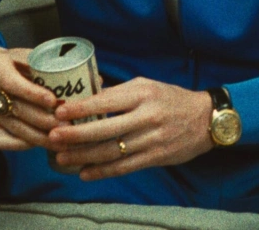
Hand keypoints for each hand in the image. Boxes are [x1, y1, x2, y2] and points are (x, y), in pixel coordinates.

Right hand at [0, 46, 58, 150]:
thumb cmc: (13, 60)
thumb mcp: (25, 54)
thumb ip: (45, 63)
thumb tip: (83, 76)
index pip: (12, 83)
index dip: (33, 94)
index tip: (54, 101)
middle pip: (15, 109)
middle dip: (43, 120)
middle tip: (66, 125)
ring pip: (11, 127)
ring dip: (38, 136)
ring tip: (60, 139)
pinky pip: (1, 140)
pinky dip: (21, 144)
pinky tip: (40, 144)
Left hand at [48, 77, 212, 180]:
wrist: (206, 119)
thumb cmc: (171, 99)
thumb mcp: (147, 86)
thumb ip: (119, 92)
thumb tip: (87, 96)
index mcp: (143, 93)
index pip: (107, 101)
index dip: (81, 108)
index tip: (59, 112)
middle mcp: (147, 115)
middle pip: (106, 128)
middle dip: (76, 134)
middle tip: (52, 136)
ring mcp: (152, 138)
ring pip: (112, 150)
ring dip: (84, 155)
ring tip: (62, 157)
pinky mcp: (156, 156)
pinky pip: (125, 166)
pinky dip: (103, 171)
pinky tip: (85, 173)